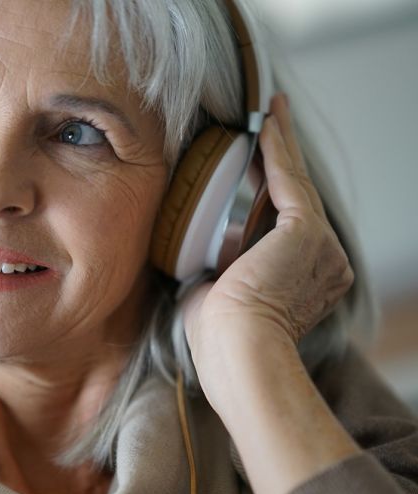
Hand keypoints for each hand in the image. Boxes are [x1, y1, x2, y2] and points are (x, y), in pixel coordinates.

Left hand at [182, 93, 353, 358]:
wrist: (237, 353)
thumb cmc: (221, 341)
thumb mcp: (217, 299)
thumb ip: (215, 273)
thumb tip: (198, 256)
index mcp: (306, 280)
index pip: (286, 225)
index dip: (274, 191)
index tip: (260, 167)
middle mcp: (324, 260)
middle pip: (297, 197)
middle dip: (282, 158)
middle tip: (272, 121)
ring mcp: (320, 245)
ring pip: (295, 184)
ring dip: (280, 145)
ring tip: (269, 112)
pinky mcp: (306, 232)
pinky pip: (288, 180)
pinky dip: (276, 149)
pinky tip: (266, 123)